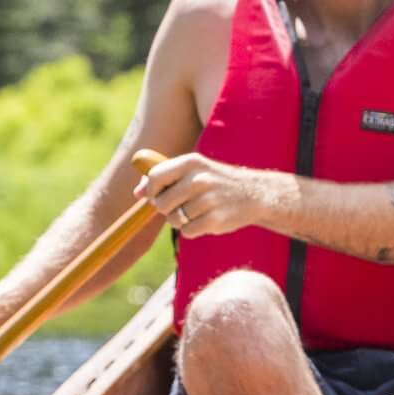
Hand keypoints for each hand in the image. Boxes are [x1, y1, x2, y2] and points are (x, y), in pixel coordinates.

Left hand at [139, 152, 288, 238]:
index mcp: (191, 162)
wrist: (256, 194)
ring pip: (174, 220)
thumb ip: (164, 177)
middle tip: (181, 206)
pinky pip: (187, 232)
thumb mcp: (193, 171)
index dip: (151, 191)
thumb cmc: (216, 182)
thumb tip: (137, 193)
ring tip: (196, 212)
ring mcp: (208, 200)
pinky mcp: (216, 219)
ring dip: (180, 221)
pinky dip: (192, 230)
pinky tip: (205, 221)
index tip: (159, 195)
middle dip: (166, 209)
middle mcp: (199, 179)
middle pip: (161, 203)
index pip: (155, 177)